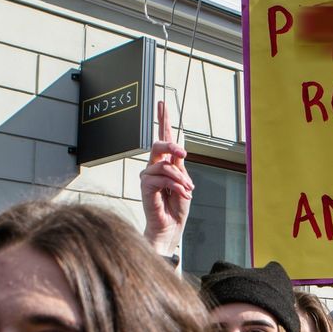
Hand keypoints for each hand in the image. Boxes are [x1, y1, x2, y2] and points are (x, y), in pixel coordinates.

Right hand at [140, 101, 193, 254]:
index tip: (162, 103)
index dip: (162, 120)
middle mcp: (154, 167)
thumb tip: (178, 152)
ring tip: (187, 191)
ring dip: (180, 178)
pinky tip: (182, 194)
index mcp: (165, 164)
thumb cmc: (177, 207)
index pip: (164, 139)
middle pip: (158, 145)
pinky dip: (175, 185)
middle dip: (171, 146)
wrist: (171, 227)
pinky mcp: (145, 187)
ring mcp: (148, 177)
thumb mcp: (184, 182)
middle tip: (182, 154)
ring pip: (164, 165)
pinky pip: (161, 177)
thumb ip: (180, 166)